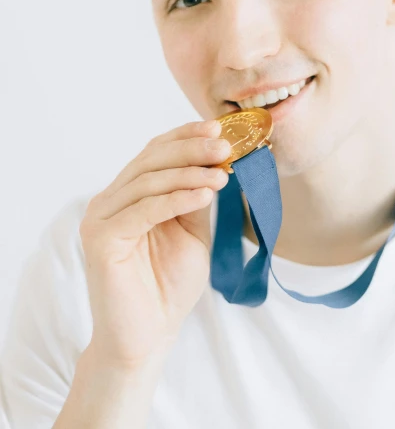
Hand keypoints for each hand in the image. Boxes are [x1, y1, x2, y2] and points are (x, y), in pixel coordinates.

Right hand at [79, 119, 231, 369]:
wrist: (149, 337)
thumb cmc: (169, 286)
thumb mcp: (192, 231)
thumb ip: (194, 196)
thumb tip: (215, 159)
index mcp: (128, 194)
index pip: (154, 152)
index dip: (185, 135)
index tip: (218, 127)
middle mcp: (109, 201)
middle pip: (151, 160)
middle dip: (191, 149)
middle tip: (225, 145)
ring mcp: (100, 218)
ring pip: (149, 181)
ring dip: (190, 173)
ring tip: (223, 173)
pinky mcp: (101, 239)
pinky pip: (144, 209)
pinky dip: (177, 198)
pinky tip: (206, 193)